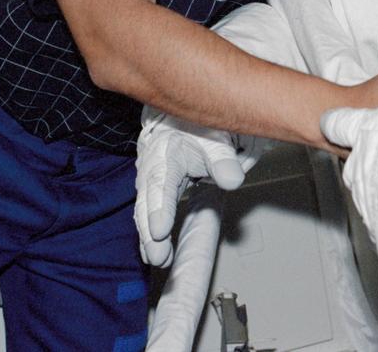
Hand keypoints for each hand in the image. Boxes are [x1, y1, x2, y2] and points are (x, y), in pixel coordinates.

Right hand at [135, 106, 267, 266]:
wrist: (182, 119)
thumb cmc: (199, 126)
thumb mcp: (216, 136)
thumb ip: (223, 158)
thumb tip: (232, 180)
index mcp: (165, 151)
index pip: (160, 181)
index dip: (160, 208)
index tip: (159, 230)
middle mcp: (152, 167)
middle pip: (147, 201)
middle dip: (150, 230)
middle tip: (157, 255)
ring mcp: (150, 179)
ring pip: (145, 210)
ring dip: (148, 236)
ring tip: (157, 259)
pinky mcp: (153, 190)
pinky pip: (149, 212)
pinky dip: (150, 233)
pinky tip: (154, 252)